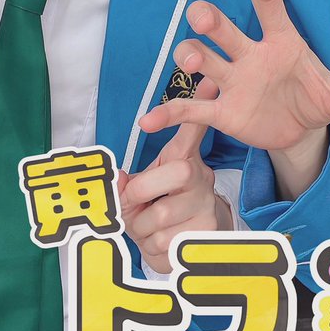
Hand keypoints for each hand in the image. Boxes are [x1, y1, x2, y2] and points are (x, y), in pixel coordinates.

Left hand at [118, 78, 230, 274]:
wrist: (184, 245)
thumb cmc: (159, 209)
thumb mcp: (144, 189)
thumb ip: (130, 182)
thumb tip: (121, 178)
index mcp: (182, 158)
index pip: (191, 129)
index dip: (194, 109)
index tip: (209, 82)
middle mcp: (201, 175)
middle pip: (176, 172)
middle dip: (140, 194)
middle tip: (134, 206)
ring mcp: (207, 203)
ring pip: (161, 217)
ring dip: (142, 230)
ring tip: (147, 228)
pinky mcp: (208, 233)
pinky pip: (166, 243)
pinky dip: (153, 249)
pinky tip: (160, 243)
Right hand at [140, 0, 329, 151]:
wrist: (298, 126)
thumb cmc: (314, 96)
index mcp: (281, 41)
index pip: (270, 6)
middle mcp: (249, 53)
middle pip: (223, 28)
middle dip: (211, 19)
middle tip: (203, 15)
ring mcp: (231, 80)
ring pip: (202, 59)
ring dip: (191, 57)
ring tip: (190, 62)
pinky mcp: (221, 110)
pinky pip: (191, 109)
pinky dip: (169, 114)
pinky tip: (149, 123)